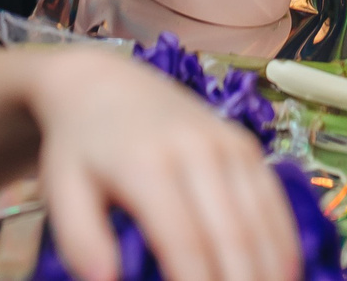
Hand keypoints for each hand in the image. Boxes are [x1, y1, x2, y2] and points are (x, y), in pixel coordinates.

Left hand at [33, 50, 299, 280]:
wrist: (103, 84)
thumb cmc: (80, 149)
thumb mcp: (61, 190)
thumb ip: (81, 240)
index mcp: (148, 166)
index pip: (185, 243)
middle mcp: (197, 150)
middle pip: (234, 236)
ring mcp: (228, 144)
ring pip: (263, 222)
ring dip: (272, 271)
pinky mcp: (246, 145)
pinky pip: (274, 202)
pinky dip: (284, 245)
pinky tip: (283, 275)